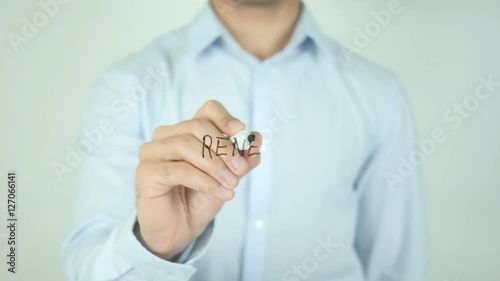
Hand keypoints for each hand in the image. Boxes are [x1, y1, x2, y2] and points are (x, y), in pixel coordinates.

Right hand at [134, 100, 261, 259]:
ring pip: (186, 145)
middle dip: (224, 148)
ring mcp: (152, 152)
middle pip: (197, 126)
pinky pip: (179, 170)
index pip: (207, 110)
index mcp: (187, 130)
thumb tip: (257, 138)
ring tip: (232, 184)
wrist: (181, 229)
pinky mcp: (146, 172)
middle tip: (241, 169)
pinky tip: (221, 193)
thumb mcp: (228, 176)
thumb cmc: (200, 198)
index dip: (225, 118)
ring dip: (215, 165)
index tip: (241, 132)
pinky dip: (205, 181)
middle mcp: (166, 136)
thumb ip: (242, 158)